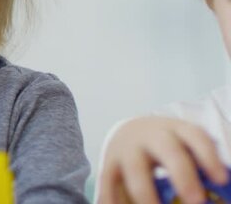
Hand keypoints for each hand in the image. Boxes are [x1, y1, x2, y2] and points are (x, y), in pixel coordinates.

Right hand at [98, 116, 227, 203]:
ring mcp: (127, 150)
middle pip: (168, 151)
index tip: (221, 179)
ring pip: (136, 170)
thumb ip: (200, 164)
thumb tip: (223, 192)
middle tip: (196, 201)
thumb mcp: (184, 145)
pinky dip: (113, 199)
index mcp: (176, 130)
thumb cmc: (168, 147)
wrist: (128, 132)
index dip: (208, 157)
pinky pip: (109, 183)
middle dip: (182, 176)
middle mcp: (151, 136)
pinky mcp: (108, 165)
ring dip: (146, 193)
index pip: (195, 137)